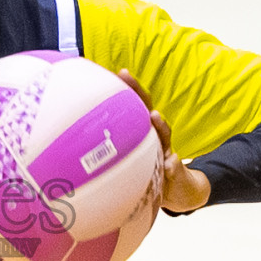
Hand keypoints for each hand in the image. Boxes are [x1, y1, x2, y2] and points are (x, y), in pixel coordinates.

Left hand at [118, 69, 210, 213]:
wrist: (180, 189)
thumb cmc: (147, 171)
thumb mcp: (131, 159)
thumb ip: (113, 150)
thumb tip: (80, 143)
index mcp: (143, 133)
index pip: (132, 106)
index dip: (122, 89)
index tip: (109, 72)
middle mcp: (155, 137)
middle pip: (146, 110)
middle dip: (138, 92)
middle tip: (126, 76)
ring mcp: (166, 152)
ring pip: (164, 136)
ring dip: (160, 125)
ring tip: (155, 116)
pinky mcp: (175, 170)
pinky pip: (174, 168)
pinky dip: (172, 165)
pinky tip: (169, 164)